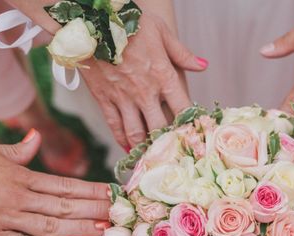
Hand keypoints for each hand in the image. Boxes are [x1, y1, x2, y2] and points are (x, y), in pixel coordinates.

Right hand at [0, 131, 110, 235]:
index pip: (65, 185)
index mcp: (20, 176)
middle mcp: (18, 198)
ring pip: (50, 225)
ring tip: (103, 231)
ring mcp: (5, 219)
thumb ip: (18, 150)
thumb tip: (36, 137)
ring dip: (79, 228)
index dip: (91, 191)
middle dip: (95, 210)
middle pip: (64, 205)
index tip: (112, 194)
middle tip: (120, 215)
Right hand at [81, 11, 206, 148]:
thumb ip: (182, 53)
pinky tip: (129, 149)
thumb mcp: (160, 31)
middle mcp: (144, 92)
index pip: (183, 108)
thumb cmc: (128, 22)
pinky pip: (115, 126)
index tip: (196, 137)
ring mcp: (123, 98)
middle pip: (160, 128)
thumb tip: (203, 66)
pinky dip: (122, 140)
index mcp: (162, 75)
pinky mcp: (104, 99)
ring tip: (153, 157)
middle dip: (168, 144)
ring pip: (137, 133)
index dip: (191, 126)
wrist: (90, 20)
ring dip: (145, 148)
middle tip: (175, 155)